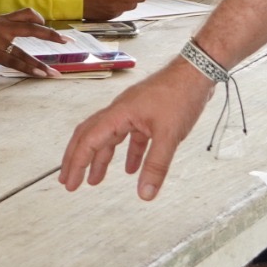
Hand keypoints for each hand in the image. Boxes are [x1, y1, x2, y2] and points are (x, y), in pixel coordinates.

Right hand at [0, 12, 62, 76]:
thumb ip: (2, 29)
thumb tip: (15, 36)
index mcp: (1, 19)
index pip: (26, 13)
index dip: (40, 19)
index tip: (50, 30)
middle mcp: (2, 27)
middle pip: (33, 27)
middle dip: (52, 35)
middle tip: (67, 42)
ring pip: (26, 51)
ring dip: (41, 64)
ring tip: (54, 73)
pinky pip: (16, 62)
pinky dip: (29, 69)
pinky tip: (39, 74)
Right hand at [59, 61, 213, 199]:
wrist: (197, 72)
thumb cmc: (180, 95)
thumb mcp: (168, 135)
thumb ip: (156, 166)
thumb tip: (145, 194)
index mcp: (118, 114)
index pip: (88, 140)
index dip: (77, 163)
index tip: (70, 182)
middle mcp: (119, 111)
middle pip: (89, 136)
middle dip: (78, 160)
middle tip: (69, 181)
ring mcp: (131, 112)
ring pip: (108, 137)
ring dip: (100, 159)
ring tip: (95, 180)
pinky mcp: (145, 114)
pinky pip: (129, 136)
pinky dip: (127, 153)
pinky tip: (130, 168)